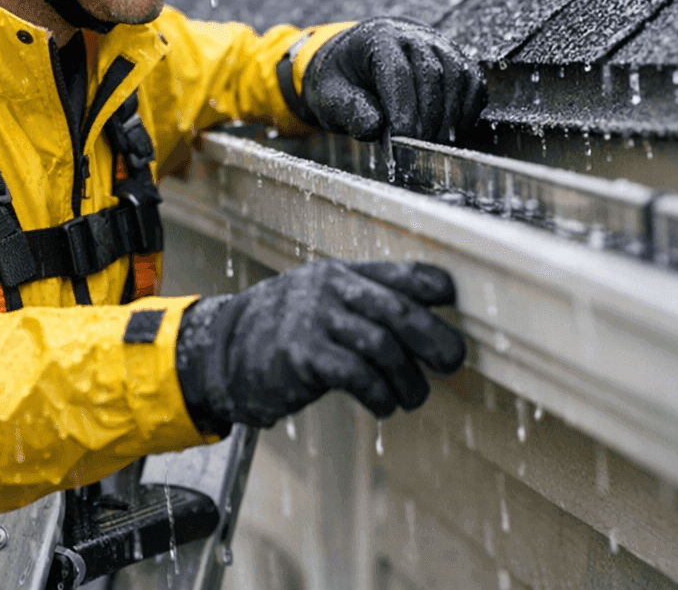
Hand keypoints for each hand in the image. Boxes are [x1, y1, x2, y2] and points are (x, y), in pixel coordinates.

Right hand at [175, 260, 465, 433]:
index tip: (453, 302)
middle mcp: (330, 289)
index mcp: (342, 274)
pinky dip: (379, 395)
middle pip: (399, 310)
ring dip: (408, 380)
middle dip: (434, 338)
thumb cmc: (286, 331)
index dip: (434, 286)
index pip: (399, 272)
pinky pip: (357, 375)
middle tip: (451, 361)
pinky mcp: (302, 355)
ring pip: (382, 346)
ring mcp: (314, 320)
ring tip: (412, 398)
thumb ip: (367, 307)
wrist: (224, 351)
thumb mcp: (324, 304)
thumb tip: (427, 325)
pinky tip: (383, 406)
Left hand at [301, 18, 486, 140]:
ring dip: (449, 117)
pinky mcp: (458, 61)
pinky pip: (473, 83)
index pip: (398, 71)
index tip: (402, 139)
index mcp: (380, 37)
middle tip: (417, 149)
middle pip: (433, 74)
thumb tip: (375, 126)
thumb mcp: (330, 94)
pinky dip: (467, 111)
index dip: (403, 108)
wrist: (359, 59)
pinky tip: (450, 132)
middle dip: (427, 118)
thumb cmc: (344, 79)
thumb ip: (347, 109)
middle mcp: (415, 35)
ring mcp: (441, 45)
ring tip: (432, 145)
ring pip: (458, 78)